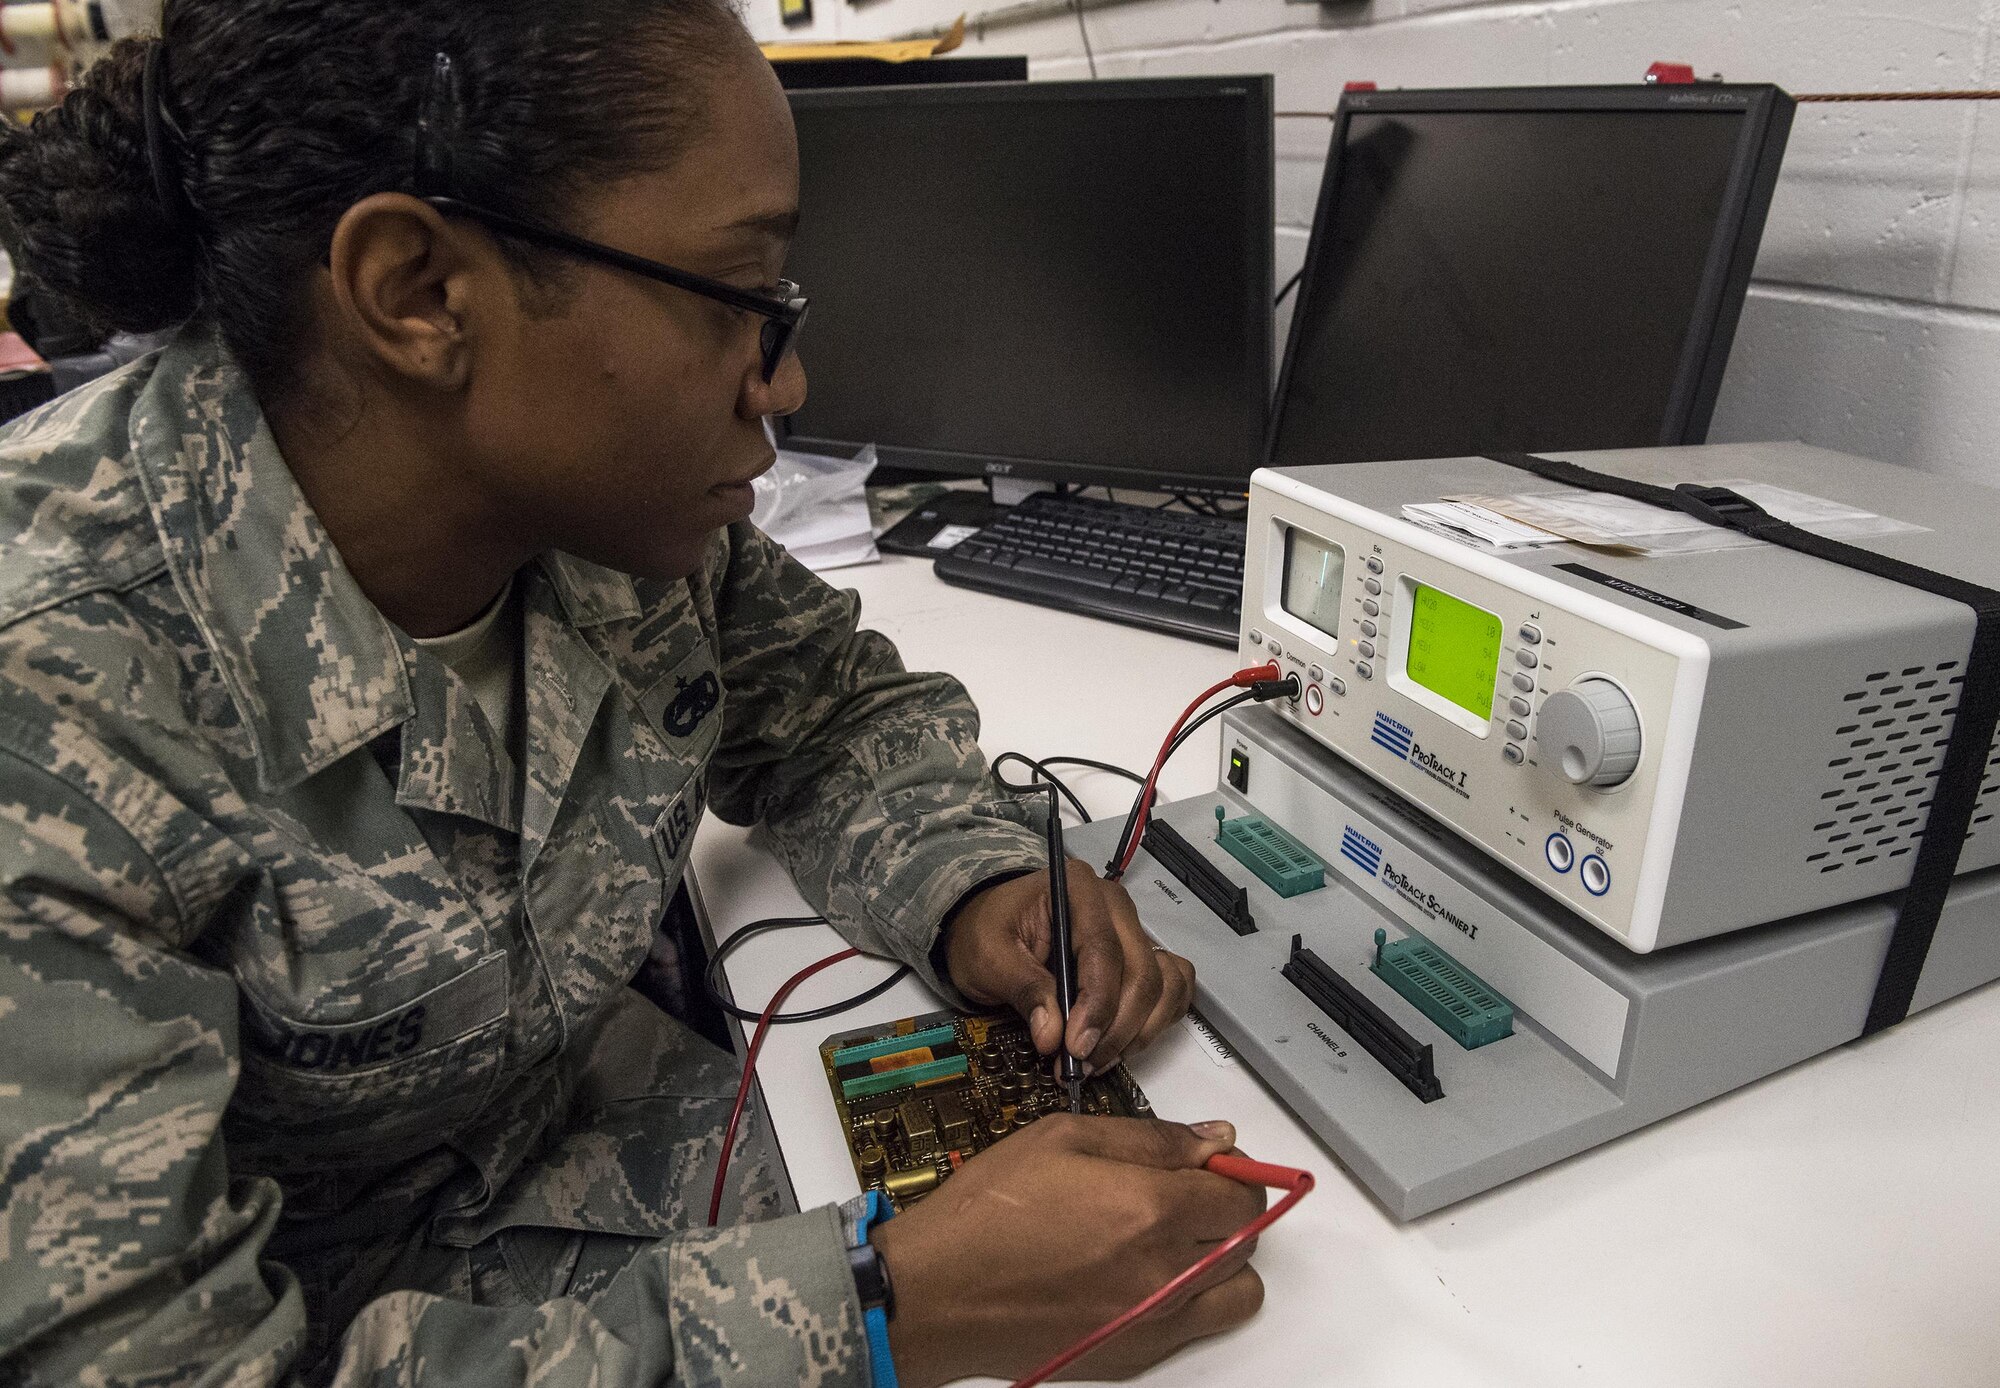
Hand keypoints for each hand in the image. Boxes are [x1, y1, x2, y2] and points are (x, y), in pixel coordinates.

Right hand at [869, 1116, 1266, 1386]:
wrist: (939, 1291)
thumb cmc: (989, 1212)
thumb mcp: (1065, 1138)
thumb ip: (1152, 1138)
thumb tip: (1213, 1140)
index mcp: (1150, 1207)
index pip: (1243, 1192)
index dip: (1231, 1171)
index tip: (1208, 1163)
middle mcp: (1164, 1269)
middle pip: (1245, 1237)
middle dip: (1222, 1207)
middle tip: (1177, 1192)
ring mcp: (1154, 1318)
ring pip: (1238, 1287)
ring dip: (1220, 1258)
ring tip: (1170, 1239)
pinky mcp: (1138, 1352)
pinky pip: (1203, 1325)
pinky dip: (1193, 1299)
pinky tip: (1147, 1275)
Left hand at [944, 860, 1194, 1072]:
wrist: (989, 928)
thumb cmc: (987, 932)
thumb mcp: (988, 955)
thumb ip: (1023, 989)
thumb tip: (1051, 1035)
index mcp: (1077, 888)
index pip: (1103, 950)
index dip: (1097, 1004)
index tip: (1076, 1046)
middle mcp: (1115, 907)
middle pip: (1142, 973)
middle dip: (1116, 1028)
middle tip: (1082, 1064)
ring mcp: (1133, 932)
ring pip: (1164, 986)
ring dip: (1137, 1032)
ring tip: (1097, 1060)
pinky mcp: (1142, 958)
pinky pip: (1173, 990)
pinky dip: (1155, 1022)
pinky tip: (1121, 1042)